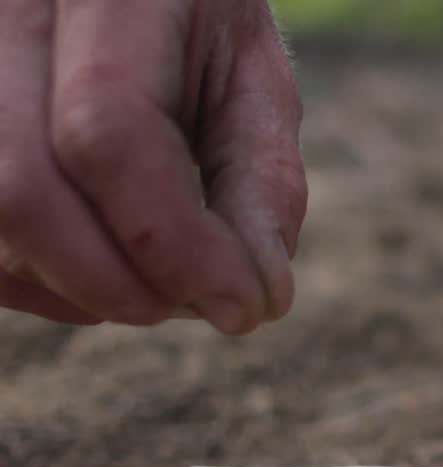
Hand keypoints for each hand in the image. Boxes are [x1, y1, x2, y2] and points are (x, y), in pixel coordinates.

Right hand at [0, 0, 305, 332]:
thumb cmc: (193, 15)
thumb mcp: (250, 73)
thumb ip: (260, 174)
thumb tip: (257, 295)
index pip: (110, 129)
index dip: (177, 243)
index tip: (247, 305)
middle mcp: (2, 15)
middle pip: (23, 189)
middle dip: (124, 283)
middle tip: (202, 302)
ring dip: (80, 289)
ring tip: (161, 280)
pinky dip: (39, 280)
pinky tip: (100, 270)